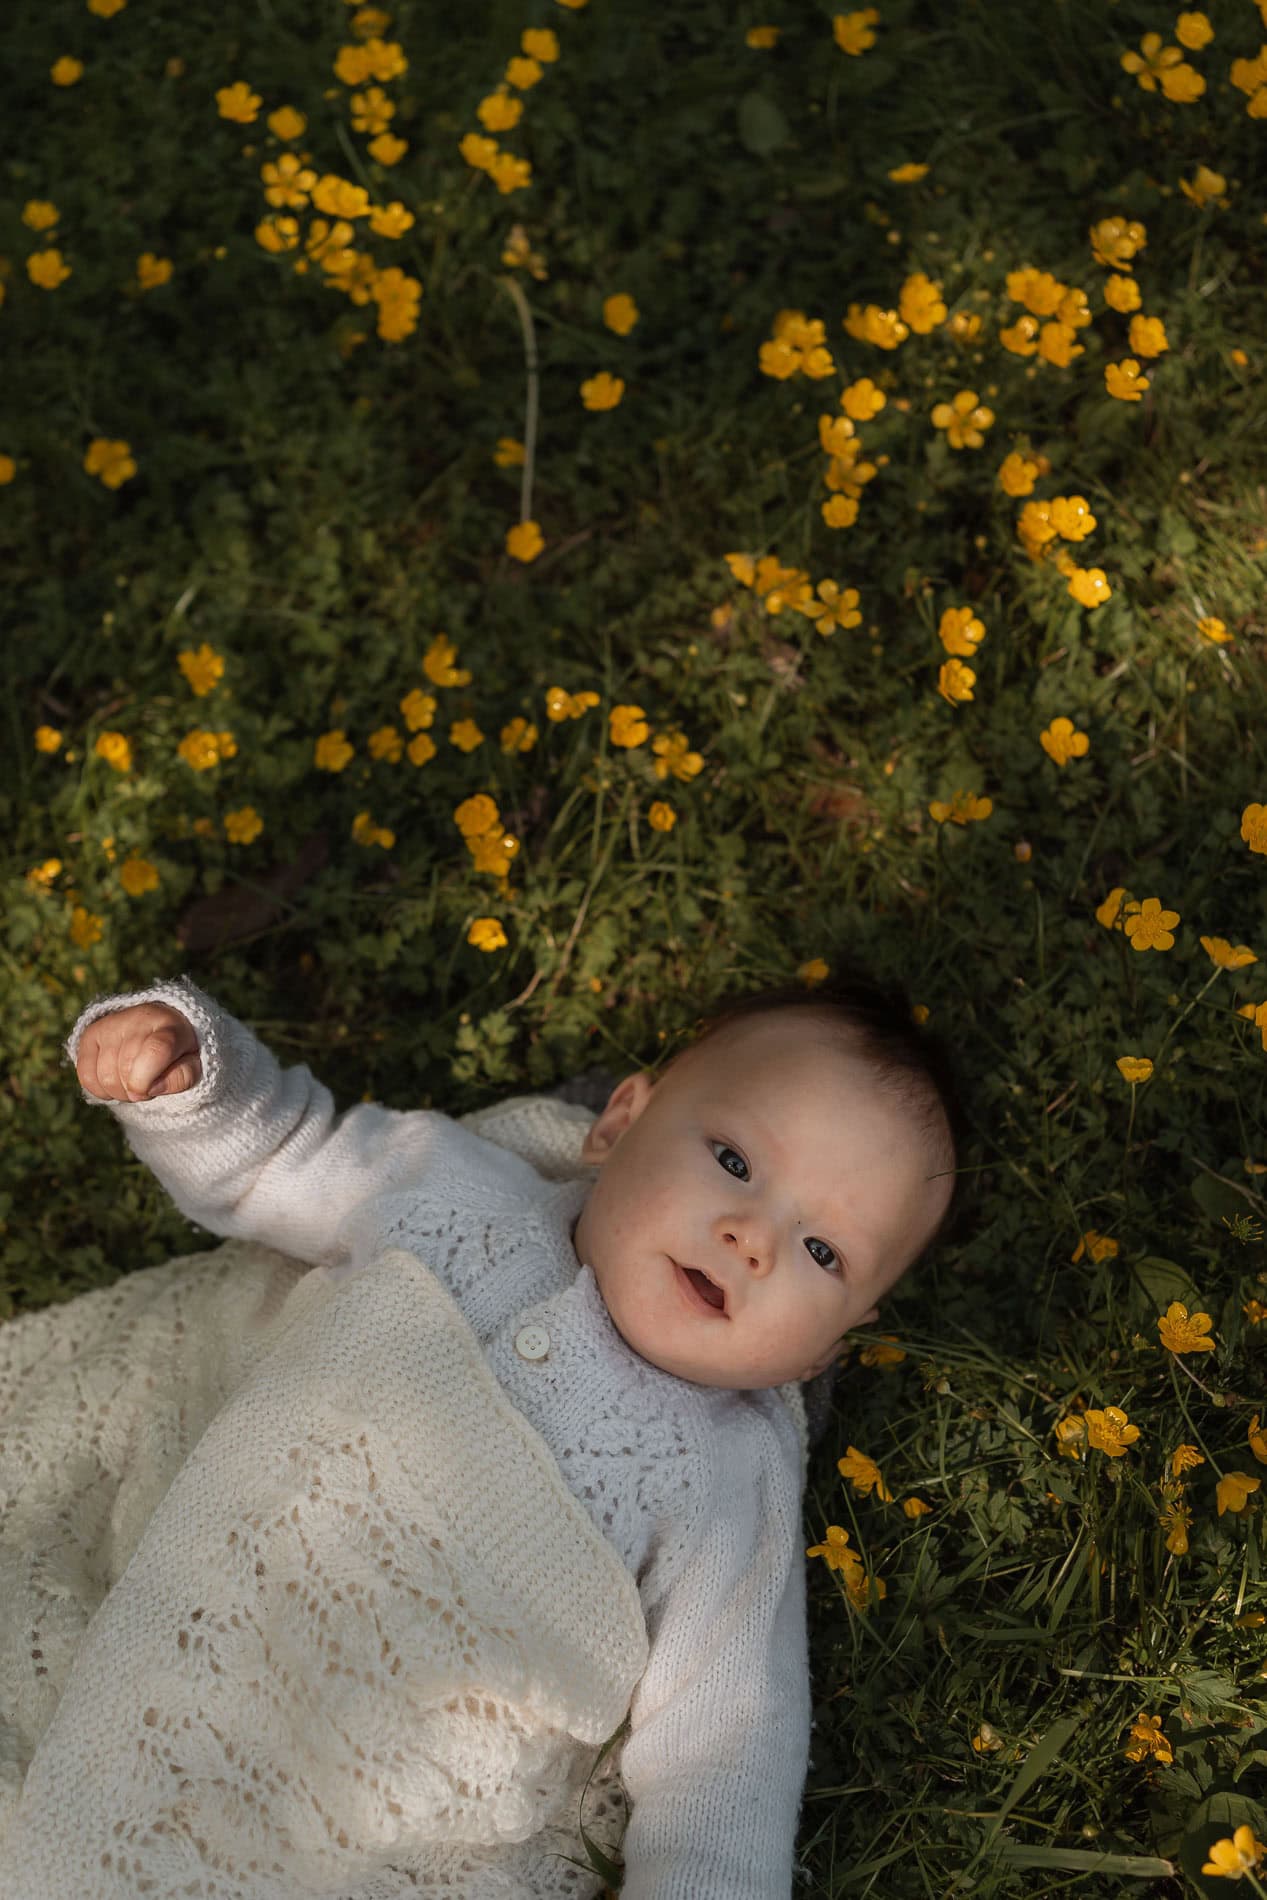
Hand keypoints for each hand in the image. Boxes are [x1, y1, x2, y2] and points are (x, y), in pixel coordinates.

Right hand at [76, 1002, 202, 1101]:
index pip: (156, 1051)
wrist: (159, 1028)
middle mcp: (137, 1019)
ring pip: (105, 1076)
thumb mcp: (193, 1065)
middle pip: (126, 1069)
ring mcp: (111, 1025)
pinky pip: (86, 1075)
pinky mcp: (91, 1035)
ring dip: (120, 1092)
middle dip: (137, 1091)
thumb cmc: (179, 1052)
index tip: (148, 1092)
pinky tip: (116, 1082)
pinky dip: (100, 1090)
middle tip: (148, 1086)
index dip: (146, 1080)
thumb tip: (151, 1087)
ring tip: (133, 1082)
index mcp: (169, 1025)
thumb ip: (182, 1077)